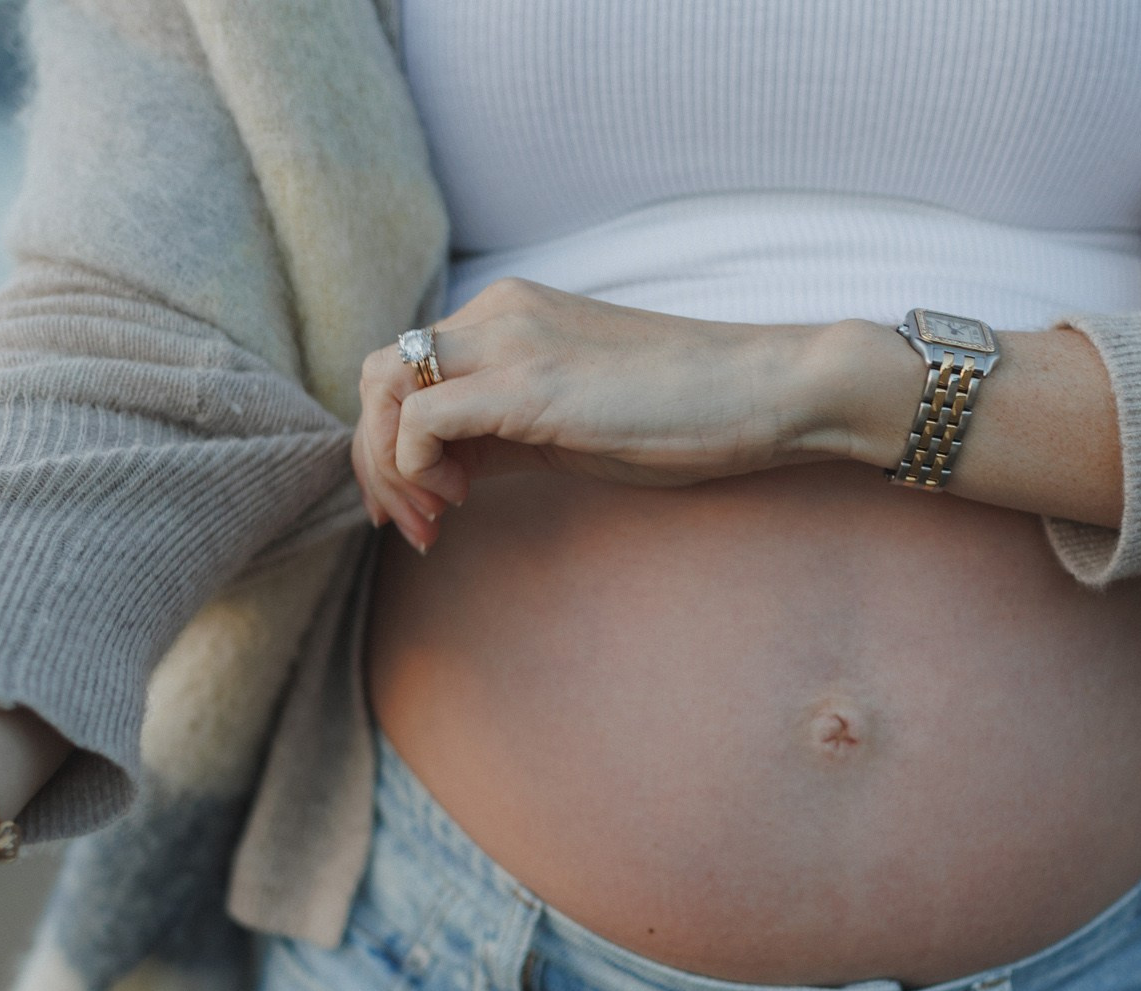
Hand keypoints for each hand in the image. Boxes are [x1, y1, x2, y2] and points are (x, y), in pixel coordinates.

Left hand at [352, 279, 867, 547]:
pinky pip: (422, 417)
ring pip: (384, 388)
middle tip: (412, 526)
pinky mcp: (528, 383)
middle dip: (374, 459)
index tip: (424, 510)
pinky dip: (416, 468)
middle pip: (377, 374)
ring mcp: (510, 343)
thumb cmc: (683, 415)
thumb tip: (446, 473)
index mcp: (507, 317)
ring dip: (387, 465)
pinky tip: (457, 505)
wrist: (766, 391)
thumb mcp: (573, 422)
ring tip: (434, 521)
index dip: (390, 444)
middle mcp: (498, 314)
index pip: (404, 368)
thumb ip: (505, 434)